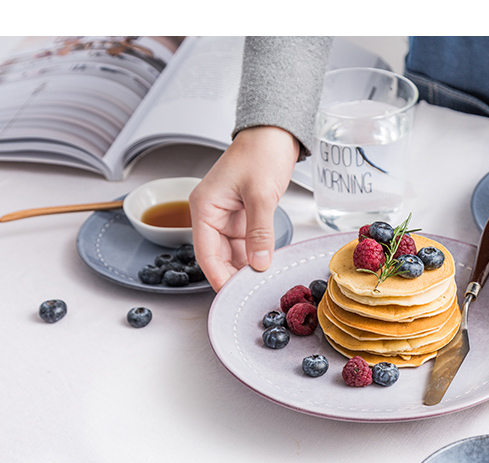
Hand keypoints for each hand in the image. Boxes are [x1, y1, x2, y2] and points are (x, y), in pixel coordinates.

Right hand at [189, 125, 299, 290]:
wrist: (275, 133)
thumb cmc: (261, 152)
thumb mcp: (261, 195)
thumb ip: (259, 232)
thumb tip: (259, 264)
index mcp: (204, 207)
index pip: (205, 253)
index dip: (218, 276)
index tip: (233, 295)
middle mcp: (212, 214)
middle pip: (218, 256)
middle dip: (234, 275)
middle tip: (252, 293)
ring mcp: (228, 216)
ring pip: (233, 253)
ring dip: (246, 268)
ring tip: (261, 284)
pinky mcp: (244, 216)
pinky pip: (246, 243)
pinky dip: (256, 256)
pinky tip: (266, 267)